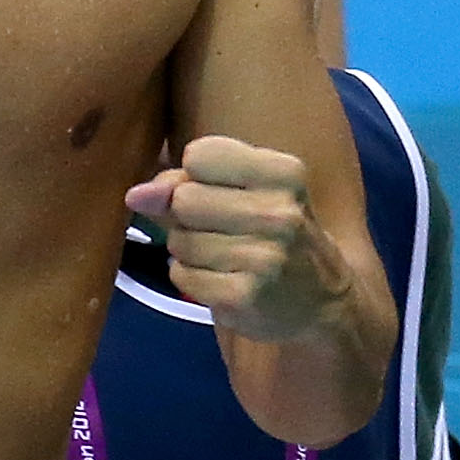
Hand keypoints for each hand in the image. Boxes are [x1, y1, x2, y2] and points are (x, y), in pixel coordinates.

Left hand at [128, 137, 355, 343]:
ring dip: (190, 252)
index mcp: (284, 174)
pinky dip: (193, 280)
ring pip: (178, 241)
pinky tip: (226, 283)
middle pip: (183, 200)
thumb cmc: (270, 233)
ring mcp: (266, 258)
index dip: (198, 176)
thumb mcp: (242, 191)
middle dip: (189, 217)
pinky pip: (181, 275)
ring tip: (229, 259)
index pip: (198, 155)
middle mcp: (281, 214)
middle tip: (227, 232)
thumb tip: (137, 195)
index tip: (226, 193)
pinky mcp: (245, 296)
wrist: (322, 304)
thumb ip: (183, 180)